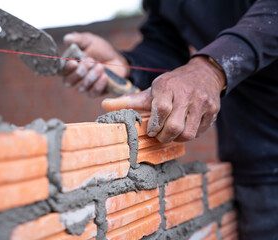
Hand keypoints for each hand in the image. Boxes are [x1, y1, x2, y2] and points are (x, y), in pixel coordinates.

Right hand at [60, 32, 128, 96]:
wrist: (116, 58)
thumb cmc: (99, 49)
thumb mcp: (89, 40)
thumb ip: (77, 39)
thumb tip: (67, 39)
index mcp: (69, 66)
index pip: (61, 71)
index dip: (66, 68)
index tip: (74, 62)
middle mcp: (74, 78)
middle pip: (68, 81)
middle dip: (79, 72)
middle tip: (91, 61)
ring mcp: (84, 86)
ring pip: (81, 87)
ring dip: (90, 77)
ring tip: (100, 66)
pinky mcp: (95, 92)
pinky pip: (92, 93)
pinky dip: (98, 85)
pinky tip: (105, 76)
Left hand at [102, 56, 225, 142]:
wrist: (204, 73)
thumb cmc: (172, 85)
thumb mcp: (152, 89)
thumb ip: (129, 100)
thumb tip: (103, 105)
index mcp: (166, 86)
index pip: (161, 109)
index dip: (154, 124)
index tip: (151, 130)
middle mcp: (186, 94)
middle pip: (174, 126)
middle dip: (164, 136)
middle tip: (159, 135)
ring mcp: (201, 103)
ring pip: (188, 133)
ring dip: (177, 138)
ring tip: (171, 133)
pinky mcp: (213, 111)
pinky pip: (199, 132)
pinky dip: (190, 134)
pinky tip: (184, 127)